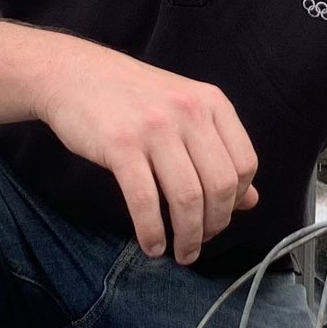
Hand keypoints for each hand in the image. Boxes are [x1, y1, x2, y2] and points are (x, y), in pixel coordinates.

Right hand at [37, 46, 258, 262]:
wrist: (76, 74)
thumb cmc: (133, 98)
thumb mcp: (186, 113)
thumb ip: (219, 152)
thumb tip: (251, 200)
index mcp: (212, 103)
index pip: (244, 164)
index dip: (236, 200)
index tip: (221, 217)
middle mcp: (190, 112)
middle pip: (220, 185)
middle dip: (215, 224)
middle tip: (201, 242)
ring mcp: (155, 127)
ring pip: (186, 197)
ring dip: (188, 236)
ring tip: (182, 253)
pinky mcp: (121, 144)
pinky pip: (145, 200)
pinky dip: (151, 231)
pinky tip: (151, 244)